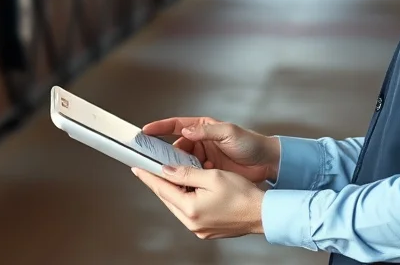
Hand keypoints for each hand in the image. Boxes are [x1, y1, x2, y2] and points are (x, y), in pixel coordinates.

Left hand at [131, 165, 264, 238]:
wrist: (262, 213)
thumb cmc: (242, 194)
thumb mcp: (211, 176)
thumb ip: (186, 173)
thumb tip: (166, 170)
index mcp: (190, 209)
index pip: (162, 189)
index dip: (149, 176)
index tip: (137, 167)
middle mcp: (192, 223)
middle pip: (168, 198)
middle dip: (160, 182)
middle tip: (152, 168)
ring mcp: (199, 229)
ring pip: (178, 205)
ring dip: (175, 190)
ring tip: (172, 175)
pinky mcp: (206, 230)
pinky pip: (189, 211)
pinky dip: (187, 198)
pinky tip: (190, 188)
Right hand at [142, 117, 280, 182]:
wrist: (267, 163)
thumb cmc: (251, 143)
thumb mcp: (229, 133)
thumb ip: (206, 132)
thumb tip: (185, 132)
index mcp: (202, 128)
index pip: (176, 126)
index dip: (160, 128)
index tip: (145, 131)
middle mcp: (200, 142)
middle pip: (175, 148)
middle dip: (167, 155)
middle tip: (157, 162)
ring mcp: (203, 158)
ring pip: (182, 163)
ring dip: (178, 168)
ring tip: (173, 173)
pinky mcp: (208, 172)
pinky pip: (192, 175)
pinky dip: (189, 178)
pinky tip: (189, 182)